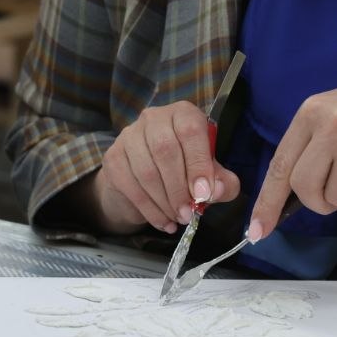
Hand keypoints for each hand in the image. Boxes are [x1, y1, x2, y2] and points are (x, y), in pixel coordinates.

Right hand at [90, 101, 240, 233]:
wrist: (145, 182)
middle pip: (164, 150)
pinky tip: (163, 222)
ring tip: (178, 218)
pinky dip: (149, 209)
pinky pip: (130, 186)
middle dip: (179, 188)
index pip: (190, 131)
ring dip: (164, 202)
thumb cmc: (185, 172)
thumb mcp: (211, 176)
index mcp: (183, 114)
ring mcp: (129, 135)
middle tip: (188, 214)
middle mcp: (154, 117)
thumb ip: (223, 183)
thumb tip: (216, 191)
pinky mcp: (113, 157)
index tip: (204, 194)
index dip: (198, 163)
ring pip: (146, 170)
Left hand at [250, 74, 336, 240]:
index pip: (280, 164)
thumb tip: (288, 194)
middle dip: (318, 201)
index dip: (267, 201)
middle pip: (304, 187)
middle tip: (335, 192)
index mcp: (311, 112)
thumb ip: (311, 146)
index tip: (256, 230)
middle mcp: (331, 124)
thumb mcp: (336, 114)